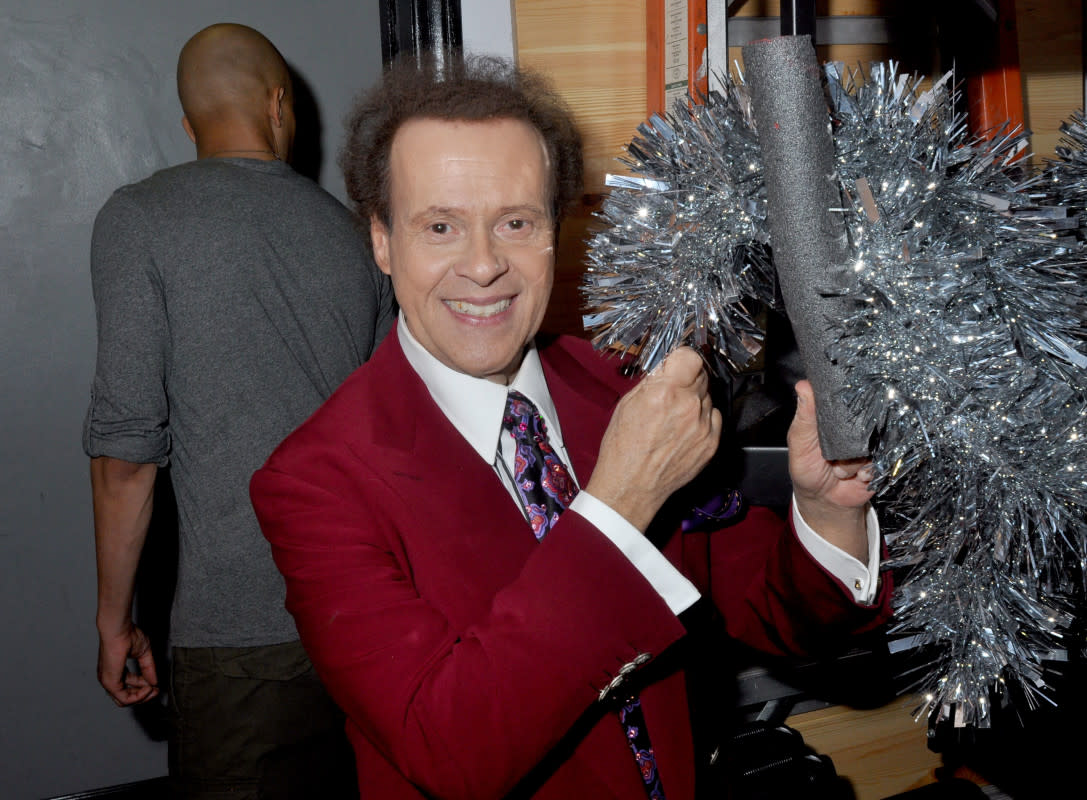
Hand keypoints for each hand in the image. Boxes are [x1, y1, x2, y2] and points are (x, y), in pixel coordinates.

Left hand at [98, 621, 158, 705]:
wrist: (119, 629)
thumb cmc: (127, 635)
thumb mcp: (143, 653)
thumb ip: (148, 668)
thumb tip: (154, 681)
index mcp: (115, 671)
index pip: (128, 687)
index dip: (144, 687)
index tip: (156, 685)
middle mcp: (109, 678)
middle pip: (126, 697)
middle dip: (143, 696)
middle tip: (156, 690)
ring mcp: (108, 681)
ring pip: (125, 700)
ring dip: (142, 697)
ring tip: (153, 689)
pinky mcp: (110, 682)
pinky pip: (125, 698)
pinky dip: (138, 696)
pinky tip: (148, 688)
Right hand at [587, 347, 721, 531]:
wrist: (631, 487)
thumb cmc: (623, 449)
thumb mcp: (627, 404)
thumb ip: (652, 382)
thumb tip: (666, 366)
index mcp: (664, 392)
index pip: (690, 356)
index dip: (681, 359)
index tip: (676, 365)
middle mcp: (688, 405)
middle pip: (701, 374)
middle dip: (687, 379)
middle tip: (672, 392)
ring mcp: (702, 425)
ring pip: (707, 396)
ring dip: (694, 400)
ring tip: (674, 416)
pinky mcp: (711, 442)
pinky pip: (713, 417)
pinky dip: (702, 419)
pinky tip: (684, 430)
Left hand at [787, 380, 871, 559]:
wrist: (826, 502)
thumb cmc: (808, 471)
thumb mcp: (799, 443)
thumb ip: (804, 417)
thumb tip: (803, 385)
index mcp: (830, 417)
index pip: (842, 396)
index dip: (841, 400)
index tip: (837, 413)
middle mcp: (852, 426)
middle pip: (862, 418)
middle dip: (846, 439)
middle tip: (831, 457)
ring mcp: (867, 442)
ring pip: (869, 443)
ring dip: (852, 461)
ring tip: (839, 470)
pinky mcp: (880, 459)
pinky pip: (878, 460)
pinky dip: (864, 471)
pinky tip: (854, 476)